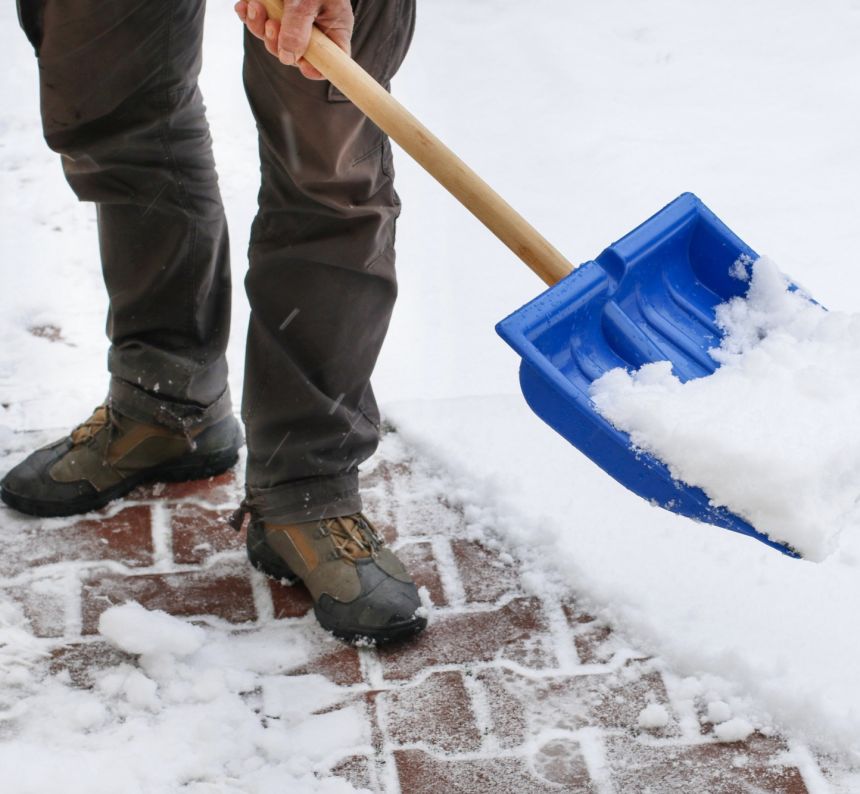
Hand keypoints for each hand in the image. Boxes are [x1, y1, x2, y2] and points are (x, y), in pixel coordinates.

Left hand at [235, 0, 353, 79]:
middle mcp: (314, 30)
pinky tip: (245, 5)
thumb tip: (288, 57)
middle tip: (271, 25)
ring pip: (274, 40)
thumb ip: (299, 28)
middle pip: (295, 53)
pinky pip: (260, 23)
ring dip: (260, 27)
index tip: (302, 64)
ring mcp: (293, 22)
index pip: (330, 62)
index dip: (316, 69)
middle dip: (277, 42)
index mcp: (333, 29)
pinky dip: (250, 16)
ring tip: (256, 7)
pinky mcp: (274, 12)